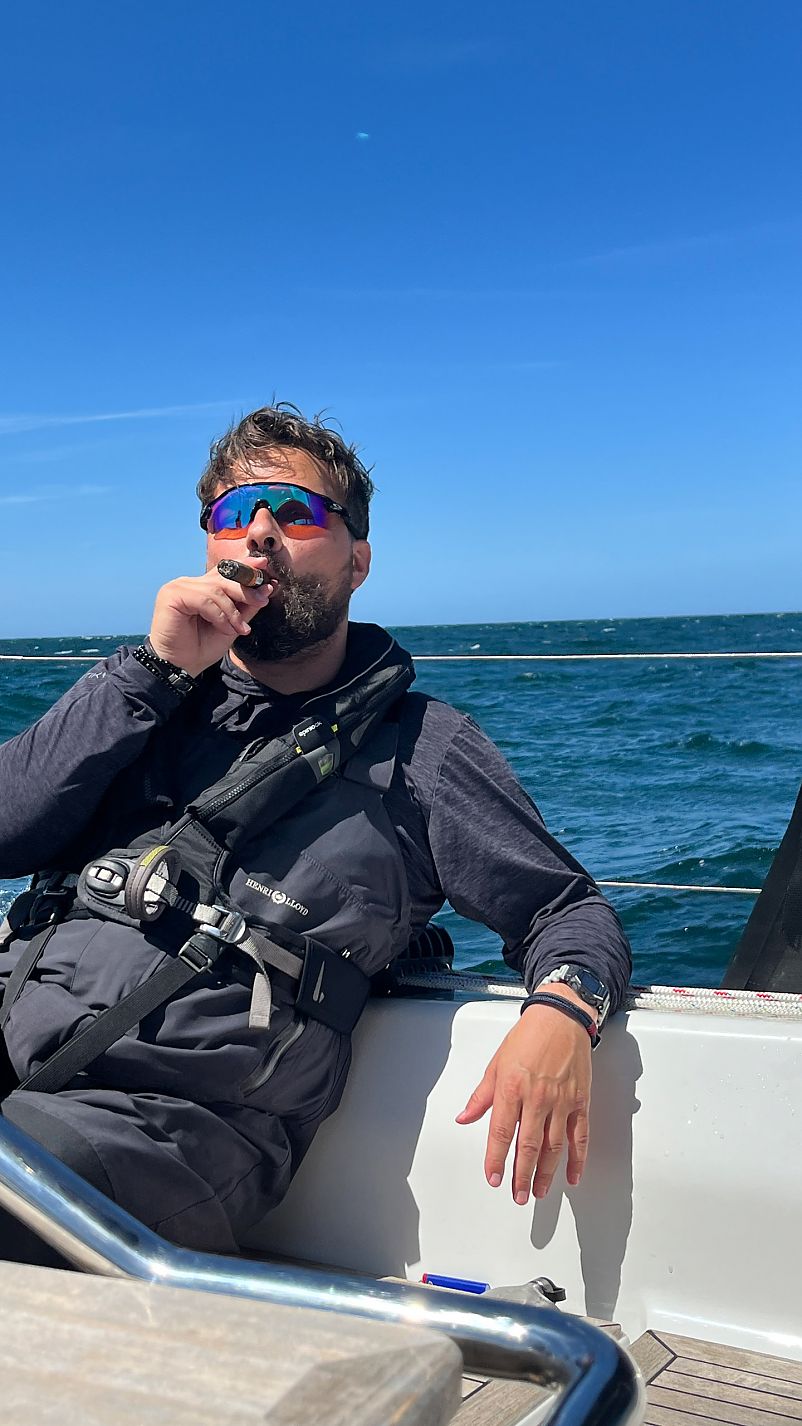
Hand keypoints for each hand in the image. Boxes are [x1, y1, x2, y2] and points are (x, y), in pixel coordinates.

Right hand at [148, 561, 274, 676]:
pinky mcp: (171, 595)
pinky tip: (224, 628)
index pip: (225, 570)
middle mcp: (190, 583)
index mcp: (202, 587)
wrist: (180, 667)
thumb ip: (246, 607)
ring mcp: (179, 587)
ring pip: (216, 590)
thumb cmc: (202, 647)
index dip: (244, 566)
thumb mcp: (232, 625)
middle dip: (246, 589)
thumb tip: (266, 588)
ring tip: (238, 629)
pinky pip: (204, 599)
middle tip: (261, 601)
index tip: (264, 564)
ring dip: (232, 611)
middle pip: (223, 576)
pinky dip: (219, 615)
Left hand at [456, 994, 591, 1202]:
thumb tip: (464, 1118)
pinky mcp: (581, 1101)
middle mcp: (537, 1098)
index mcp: (511, 1088)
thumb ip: (481, 1096)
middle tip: (517, 1196)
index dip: (496, 1159)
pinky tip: (572, 1175)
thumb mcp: (496, 1064)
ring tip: (539, 1192)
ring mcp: (561, 1101)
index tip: (493, 1178)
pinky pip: (580, 1136)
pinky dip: (577, 1159)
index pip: (500, 1133)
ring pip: (554, 1147)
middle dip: (522, 1175)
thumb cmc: (527, 1037)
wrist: (560, 1018)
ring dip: (547, 1174)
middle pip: (529, 1146)